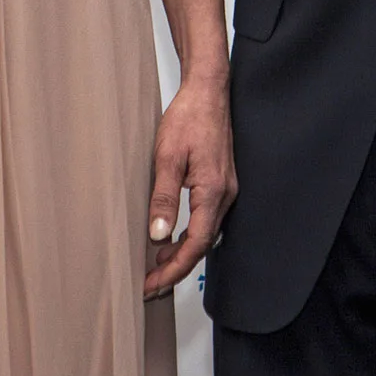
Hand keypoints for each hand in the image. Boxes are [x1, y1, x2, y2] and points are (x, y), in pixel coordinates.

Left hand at [143, 74, 235, 300]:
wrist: (208, 91)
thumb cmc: (189, 117)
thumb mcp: (168, 157)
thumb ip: (164, 198)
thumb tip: (158, 235)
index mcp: (212, 192)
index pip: (194, 245)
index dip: (173, 269)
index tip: (152, 284)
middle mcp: (224, 195)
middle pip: (202, 245)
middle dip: (176, 268)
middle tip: (149, 284)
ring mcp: (225, 189)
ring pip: (205, 233)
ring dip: (182, 252)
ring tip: (156, 265)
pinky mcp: (220, 182)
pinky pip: (206, 219)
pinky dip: (189, 235)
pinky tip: (173, 236)